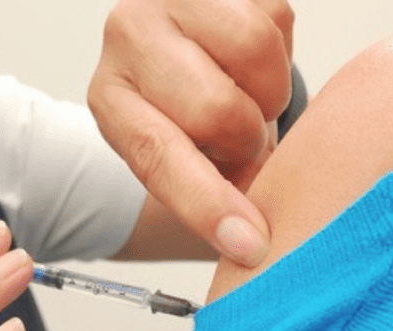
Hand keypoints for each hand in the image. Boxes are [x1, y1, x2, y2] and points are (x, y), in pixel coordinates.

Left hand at [88, 0, 293, 266]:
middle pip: (217, 108)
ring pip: (255, 54)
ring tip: (249, 93)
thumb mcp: (182, 152)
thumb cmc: (187, 106)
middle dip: (247, 138)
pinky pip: (277, 19)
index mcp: (111, 99)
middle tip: (242, 140)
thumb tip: (254, 244)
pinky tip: (253, 58)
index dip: (208, 205)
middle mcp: (128, 38)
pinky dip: (281, 51)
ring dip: (270, 91)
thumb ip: (210, 190)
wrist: (191, 38)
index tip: (248, 245)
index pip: (158, 157)